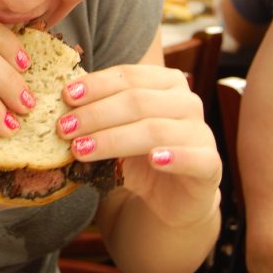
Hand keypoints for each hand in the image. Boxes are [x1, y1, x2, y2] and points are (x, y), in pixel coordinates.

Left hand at [59, 65, 221, 226]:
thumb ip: (98, 112)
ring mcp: (202, 132)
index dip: (96, 85)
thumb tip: (61, 103)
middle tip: (64, 128)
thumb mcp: (117, 129)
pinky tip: (153, 160)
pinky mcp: (211, 166)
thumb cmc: (139, 155)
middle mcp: (188, 102)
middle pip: (138, 102)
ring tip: (81, 150)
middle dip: (96, 114)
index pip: (129, 76)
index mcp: (167, 83)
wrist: (171, 197)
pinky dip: (174, 157)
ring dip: (113, 139)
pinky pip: (196, 158)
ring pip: (155, 130)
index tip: (66, 97)